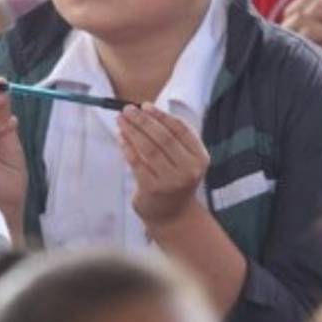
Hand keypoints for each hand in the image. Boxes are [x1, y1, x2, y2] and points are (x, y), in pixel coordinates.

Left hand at [118, 104, 208, 226]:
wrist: (173, 215)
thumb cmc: (175, 178)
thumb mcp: (184, 159)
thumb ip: (171, 136)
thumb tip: (145, 110)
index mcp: (200, 158)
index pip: (180, 129)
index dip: (161, 115)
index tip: (145, 105)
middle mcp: (189, 170)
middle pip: (163, 137)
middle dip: (143, 120)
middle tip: (127, 109)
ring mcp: (171, 181)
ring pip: (148, 149)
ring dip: (132, 131)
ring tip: (121, 120)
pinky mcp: (152, 190)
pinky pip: (136, 163)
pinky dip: (127, 147)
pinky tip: (121, 138)